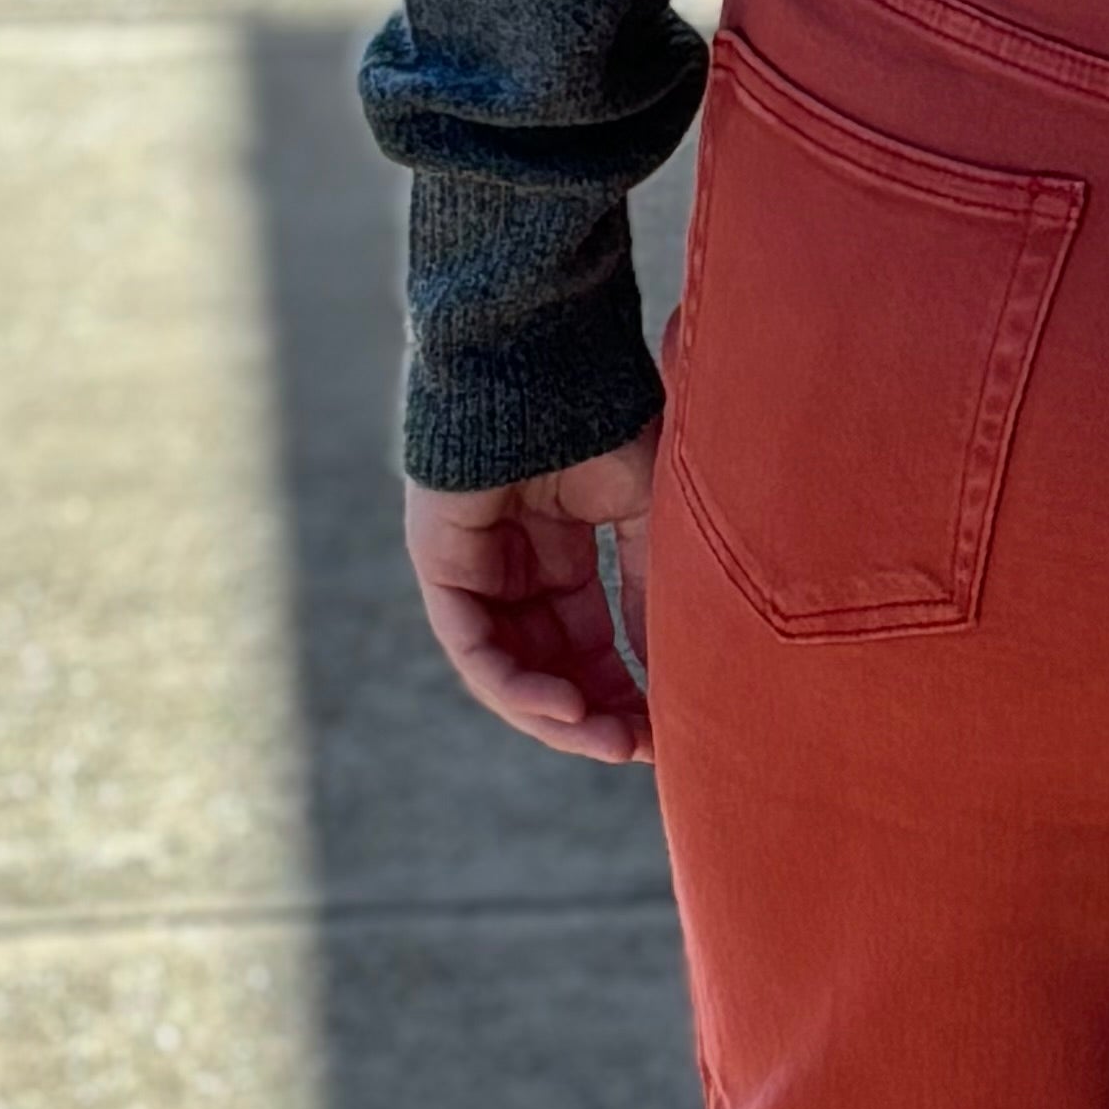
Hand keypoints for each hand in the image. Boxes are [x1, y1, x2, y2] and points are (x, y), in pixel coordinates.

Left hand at [403, 424, 659, 764]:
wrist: (547, 358)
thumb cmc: (602, 417)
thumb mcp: (647, 517)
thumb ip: (648, 592)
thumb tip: (665, 671)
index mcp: (562, 551)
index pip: (588, 643)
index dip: (626, 690)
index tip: (668, 728)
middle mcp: (513, 567)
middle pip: (549, 667)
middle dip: (595, 716)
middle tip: (641, 750)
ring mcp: (472, 568)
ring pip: (507, 670)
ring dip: (557, 715)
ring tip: (608, 739)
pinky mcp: (440, 564)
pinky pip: (472, 647)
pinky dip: (516, 686)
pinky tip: (566, 708)